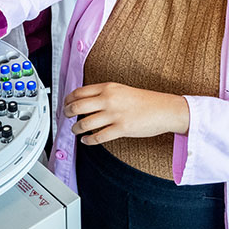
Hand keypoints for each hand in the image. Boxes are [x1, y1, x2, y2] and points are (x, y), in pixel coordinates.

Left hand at [63, 82, 189, 144]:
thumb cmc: (144, 101)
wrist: (164, 109)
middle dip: (68, 113)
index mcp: (108, 87)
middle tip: (67, 117)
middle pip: (77, 106)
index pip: (79, 92)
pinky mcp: (121, 129)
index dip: (68, 99)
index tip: (65, 104)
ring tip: (76, 130)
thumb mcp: (121, 90)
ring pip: (84, 123)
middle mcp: (109, 99)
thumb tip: (86, 101)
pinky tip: (86, 140)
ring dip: (76, 129)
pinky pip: (97, 136)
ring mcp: (114, 114)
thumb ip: (104, 93)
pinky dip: (88, 140)